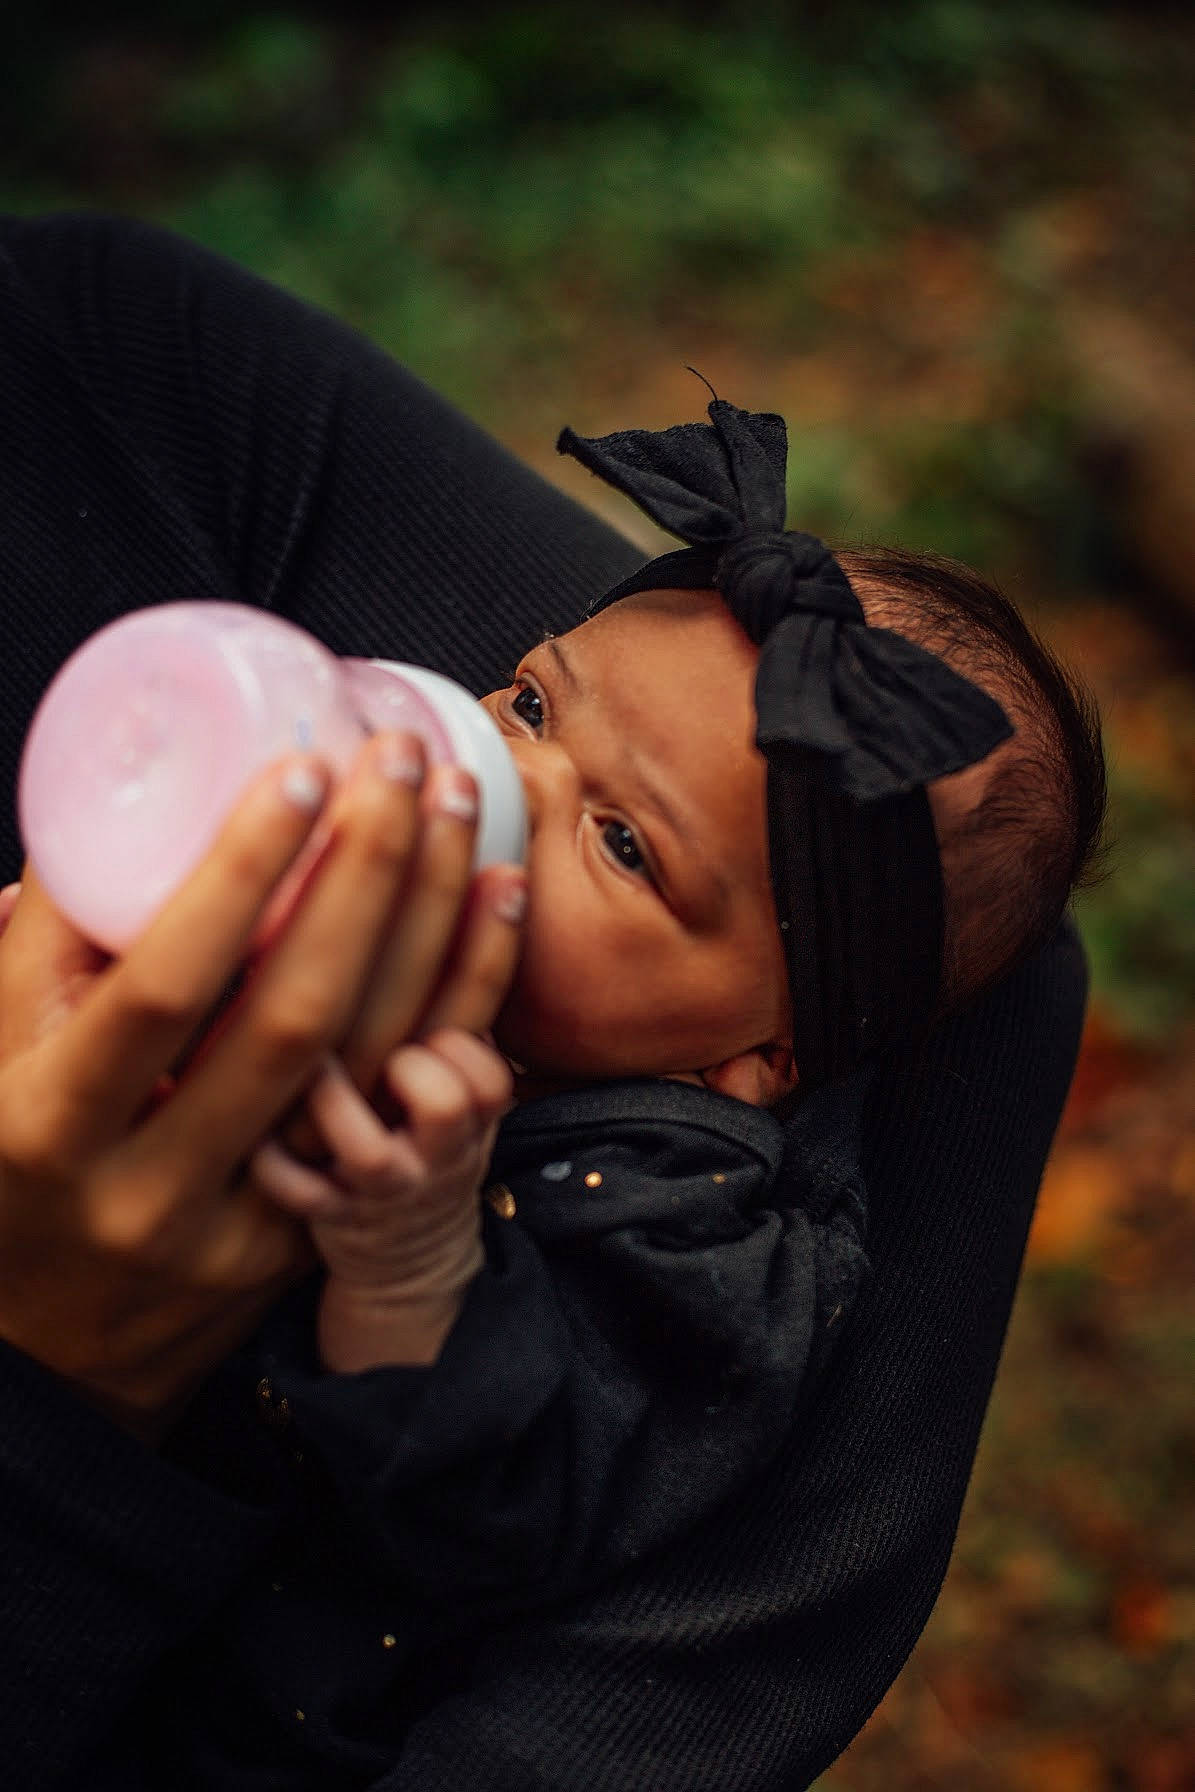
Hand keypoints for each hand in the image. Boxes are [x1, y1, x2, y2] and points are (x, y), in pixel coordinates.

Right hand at [0, 732, 522, 1436]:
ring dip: (428, 923)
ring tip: (457, 807)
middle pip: (291, 1017)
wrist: (36, 1363)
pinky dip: (458, 998)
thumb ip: (39, 947)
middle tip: (399, 763)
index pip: (161, 988)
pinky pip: (404, 1109)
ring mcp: (240, 1224)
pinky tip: (492, 906)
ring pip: (365, 1060)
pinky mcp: (305, 1241)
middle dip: (360, 876)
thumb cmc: (4, 1169)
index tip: (299, 773)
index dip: (235, 880)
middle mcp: (150, 1185)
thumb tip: (98, 806)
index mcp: (48, 1124)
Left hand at [251, 1030, 513, 1370]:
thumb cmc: (428, 1133)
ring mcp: (383, 1191)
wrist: (411, 1255)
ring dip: (333, 1101)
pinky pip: (297, 1193)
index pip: (489, 1071)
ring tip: (310, 1066)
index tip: (432, 1019)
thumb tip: (481, 869)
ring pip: (367, 1151)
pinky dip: (273, 1162)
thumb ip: (457, 998)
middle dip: (413, 1064)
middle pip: (447, 1103)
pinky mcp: (330, 1220)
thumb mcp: (464, 1082)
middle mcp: (435, 1155)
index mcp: (473, 1116)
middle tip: (375, 1043)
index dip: (460, 1042)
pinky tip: (259, 1124)